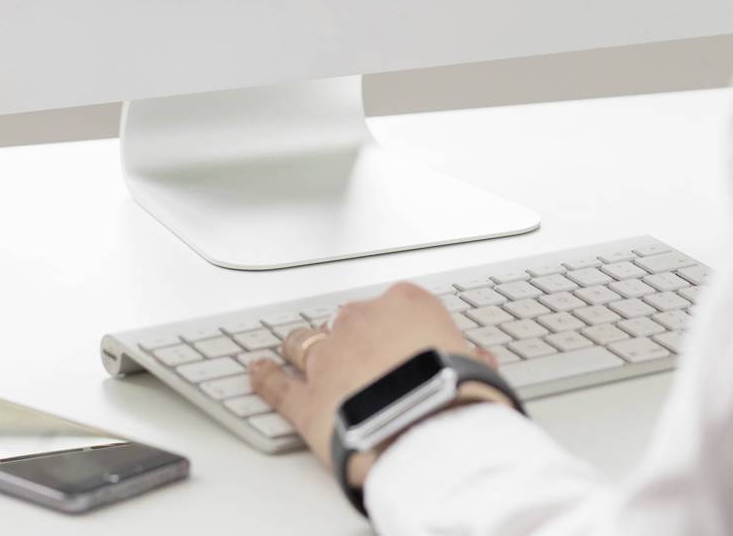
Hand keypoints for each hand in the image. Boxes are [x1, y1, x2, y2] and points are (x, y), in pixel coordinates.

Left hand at [246, 283, 508, 490]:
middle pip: (348, 320)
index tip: (403, 340)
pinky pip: (277, 385)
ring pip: (305, 343)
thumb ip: (467, 357)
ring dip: (303, 347)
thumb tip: (475, 359)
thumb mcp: (476, 368)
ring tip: (299, 350)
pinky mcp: (306, 399)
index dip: (397, 327)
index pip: (396, 304)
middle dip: (352, 336)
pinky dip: (265, 379)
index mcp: (406, 303)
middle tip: (362, 356)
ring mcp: (328, 358)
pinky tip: (256, 373)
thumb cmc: (457, 394)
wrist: (426, 429)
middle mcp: (361, 321)